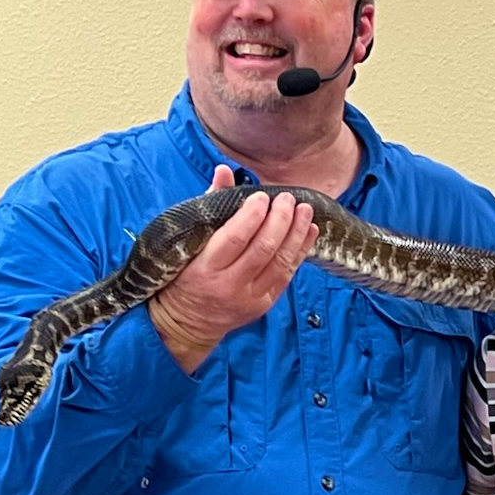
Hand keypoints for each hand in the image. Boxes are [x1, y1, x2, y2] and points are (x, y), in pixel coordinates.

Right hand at [149, 163, 317, 371]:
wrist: (188, 323)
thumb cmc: (185, 275)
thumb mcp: (188, 243)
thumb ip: (209, 206)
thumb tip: (224, 171)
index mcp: (205, 268)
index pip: (234, 239)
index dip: (251, 216)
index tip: (262, 196)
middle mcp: (229, 285)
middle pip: (262, 249)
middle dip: (279, 220)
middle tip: (288, 199)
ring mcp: (249, 298)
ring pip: (279, 262)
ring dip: (296, 233)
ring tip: (304, 210)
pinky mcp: (264, 304)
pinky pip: (287, 275)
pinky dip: (300, 251)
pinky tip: (309, 231)